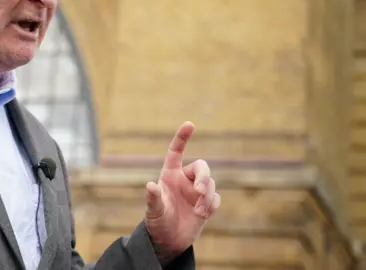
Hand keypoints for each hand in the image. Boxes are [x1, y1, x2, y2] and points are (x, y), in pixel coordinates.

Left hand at [144, 121, 219, 254]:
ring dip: (207, 196)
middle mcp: (184, 179)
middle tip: (199, 190)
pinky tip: (203, 213)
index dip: (182, 137)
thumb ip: (153, 199)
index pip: (176, 151)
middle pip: (202, 167)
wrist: (168, 241)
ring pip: (211, 183)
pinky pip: (216, 198)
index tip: (190, 124)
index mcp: (170, 175)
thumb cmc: (157, 222)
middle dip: (204, 176)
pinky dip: (212, 204)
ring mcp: (196, 191)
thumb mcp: (153, 211)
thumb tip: (149, 186)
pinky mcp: (206, 204)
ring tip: (198, 211)